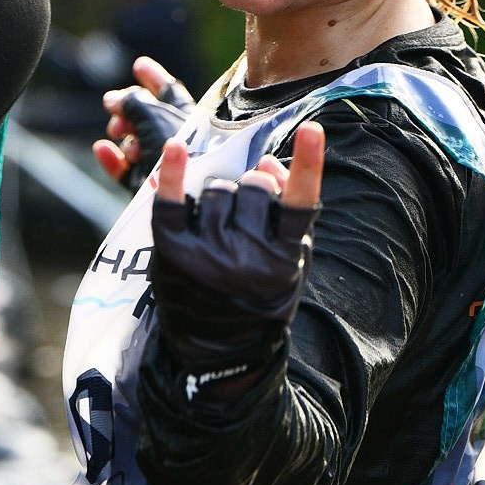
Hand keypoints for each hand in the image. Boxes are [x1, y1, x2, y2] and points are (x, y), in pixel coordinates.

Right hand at [93, 54, 195, 187]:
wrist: (187, 202)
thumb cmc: (181, 153)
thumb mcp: (156, 117)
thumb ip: (133, 102)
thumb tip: (113, 99)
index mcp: (190, 120)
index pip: (171, 93)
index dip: (155, 78)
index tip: (139, 65)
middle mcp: (176, 141)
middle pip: (146, 117)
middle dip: (128, 110)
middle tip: (114, 109)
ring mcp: (160, 165)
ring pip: (132, 143)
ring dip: (122, 136)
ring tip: (119, 135)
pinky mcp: (146, 187)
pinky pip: (123, 169)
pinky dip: (111, 159)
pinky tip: (101, 149)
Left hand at [148, 122, 323, 396]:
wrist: (219, 354)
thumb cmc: (260, 299)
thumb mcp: (289, 265)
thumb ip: (288, 215)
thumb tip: (270, 163)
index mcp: (283, 260)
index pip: (300, 205)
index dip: (308, 165)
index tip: (313, 130)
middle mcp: (247, 257)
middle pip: (253, 187)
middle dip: (252, 191)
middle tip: (246, 215)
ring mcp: (207, 255)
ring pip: (217, 190)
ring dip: (220, 197)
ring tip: (218, 226)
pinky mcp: (172, 254)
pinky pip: (171, 202)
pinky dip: (172, 173)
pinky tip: (174, 148)